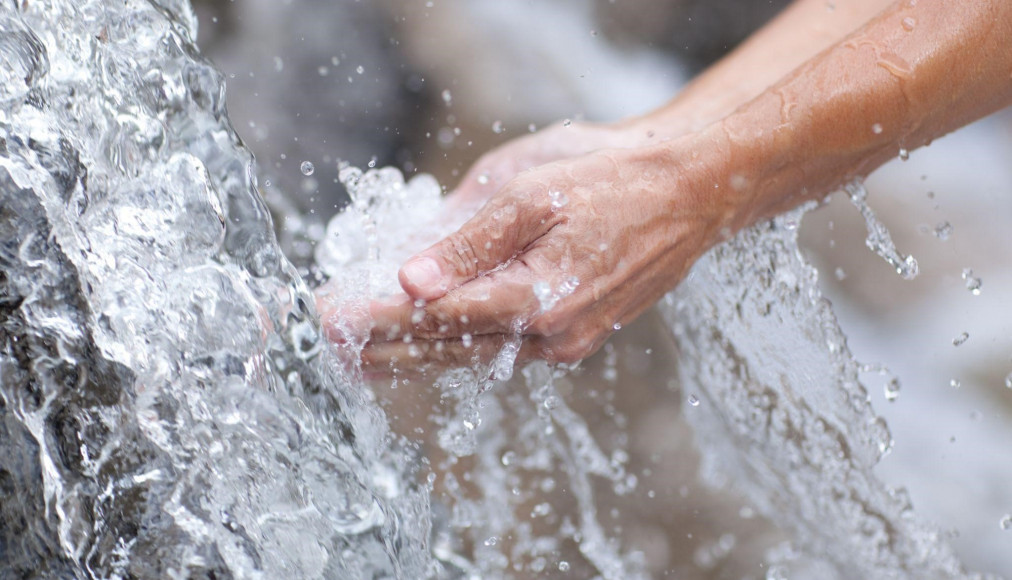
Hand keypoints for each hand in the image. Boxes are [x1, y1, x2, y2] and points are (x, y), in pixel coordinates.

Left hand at [361, 135, 741, 371]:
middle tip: (327, 344)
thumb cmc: (614, 181)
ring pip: (472, 356)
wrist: (690, 194)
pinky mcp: (573, 335)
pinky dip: (454, 347)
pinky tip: (426, 345)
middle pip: (446, 349)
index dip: (375, 319)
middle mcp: (549, 336)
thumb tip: (410, 280)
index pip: (434, 318)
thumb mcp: (533, 195)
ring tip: (361, 357)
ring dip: (412, 355)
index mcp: (537, 300)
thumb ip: (470, 243)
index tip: (327, 318)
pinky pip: (499, 349)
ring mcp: (564, 342)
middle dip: (382, 346)